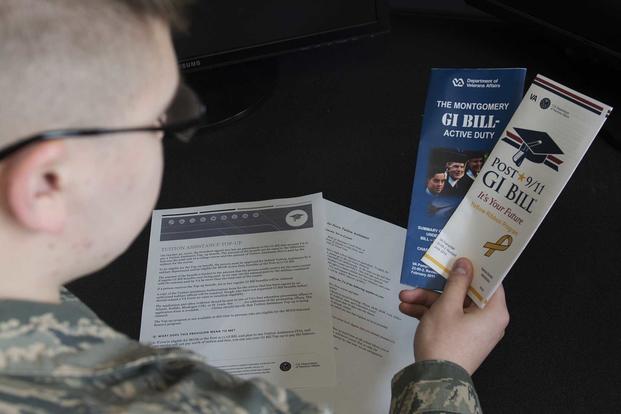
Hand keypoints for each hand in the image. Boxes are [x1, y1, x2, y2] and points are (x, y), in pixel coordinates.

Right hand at [399, 257, 508, 374]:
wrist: (434, 380)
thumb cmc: (445, 344)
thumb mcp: (446, 306)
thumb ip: (456, 282)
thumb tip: (465, 265)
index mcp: (493, 312)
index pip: (490, 282)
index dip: (476, 268)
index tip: (463, 256)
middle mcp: (487, 321)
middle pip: (464, 294)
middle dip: (437, 287)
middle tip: (424, 277)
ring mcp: (472, 331)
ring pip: (450, 306)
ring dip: (427, 301)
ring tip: (405, 297)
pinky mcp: (459, 338)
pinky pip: (446, 319)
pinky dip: (428, 314)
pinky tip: (408, 309)